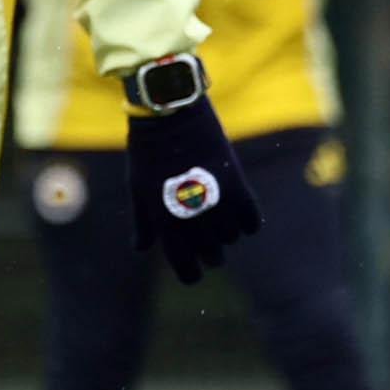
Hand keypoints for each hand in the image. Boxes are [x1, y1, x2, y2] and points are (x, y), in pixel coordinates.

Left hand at [126, 91, 262, 282]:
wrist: (171, 115)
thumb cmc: (148, 152)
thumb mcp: (138, 189)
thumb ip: (144, 222)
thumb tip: (142, 248)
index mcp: (166, 222)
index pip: (186, 266)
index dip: (191, 275)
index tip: (194, 274)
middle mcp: (193, 217)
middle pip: (213, 255)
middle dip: (211, 255)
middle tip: (210, 250)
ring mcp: (217, 202)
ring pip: (232, 237)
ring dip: (227, 234)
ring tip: (220, 220)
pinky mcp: (237, 185)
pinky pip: (251, 220)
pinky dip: (248, 223)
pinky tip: (240, 214)